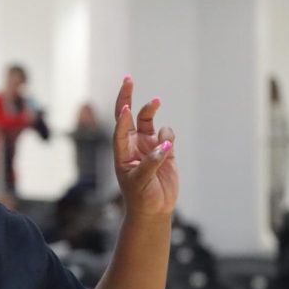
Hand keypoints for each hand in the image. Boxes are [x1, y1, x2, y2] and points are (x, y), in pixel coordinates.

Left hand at [112, 76, 178, 216]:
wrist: (154, 209)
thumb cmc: (140, 197)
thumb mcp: (140, 182)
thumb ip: (151, 162)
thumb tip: (164, 145)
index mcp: (121, 152)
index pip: (119, 130)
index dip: (122, 119)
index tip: (126, 109)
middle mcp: (133, 144)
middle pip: (128, 114)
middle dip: (126, 96)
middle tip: (128, 79)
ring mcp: (148, 145)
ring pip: (150, 120)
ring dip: (153, 113)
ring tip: (159, 124)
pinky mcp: (165, 149)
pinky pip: (167, 133)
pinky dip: (169, 135)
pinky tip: (168, 149)